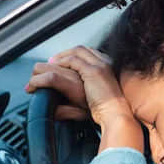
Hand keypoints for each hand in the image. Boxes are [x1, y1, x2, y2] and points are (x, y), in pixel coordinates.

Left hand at [26, 46, 142, 152]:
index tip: (60, 63)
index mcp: (107, 67)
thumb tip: (59, 104)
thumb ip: (83, 95)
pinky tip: (52, 70)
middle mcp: (104, 62)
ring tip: (47, 66)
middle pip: (80, 50)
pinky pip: (72, 61)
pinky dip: (61, 63)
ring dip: (58, 59)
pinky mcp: (93, 71)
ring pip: (74, 53)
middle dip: (63, 55)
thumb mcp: (95, 99)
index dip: (72, 56)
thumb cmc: (107, 111)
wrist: (116, 114)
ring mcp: (99, 65)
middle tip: (50, 63)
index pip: (88, 53)